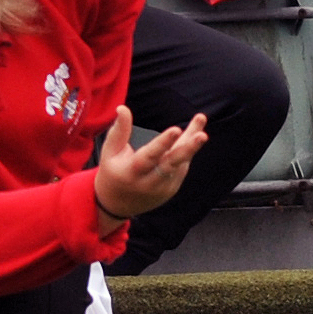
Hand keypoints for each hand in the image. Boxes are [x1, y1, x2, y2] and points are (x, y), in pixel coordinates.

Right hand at [92, 107, 209, 232]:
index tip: (176, 130)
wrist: (116, 205)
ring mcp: (163, 188)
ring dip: (192, 143)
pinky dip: (186, 151)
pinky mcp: (171, 190)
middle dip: (188, 149)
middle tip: (202, 135)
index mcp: (132, 172)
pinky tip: (192, 135)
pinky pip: (182, 168)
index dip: (163, 143)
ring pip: (181, 163)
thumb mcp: (110, 152)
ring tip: (199, 120)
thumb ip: (119, 131)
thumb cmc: (112, 172)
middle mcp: (150, 182)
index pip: (150, 156)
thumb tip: (123, 108)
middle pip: (172, 164)